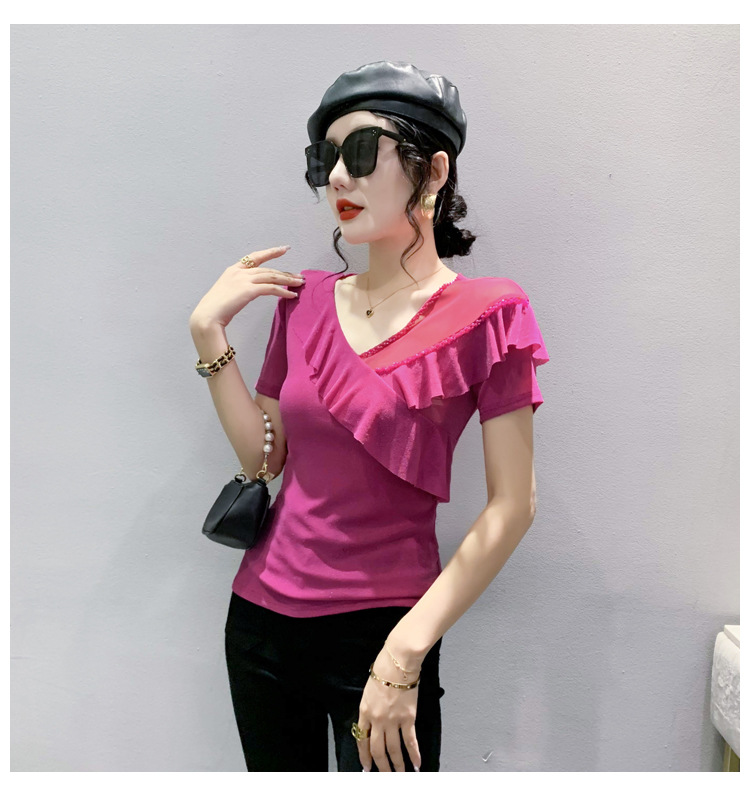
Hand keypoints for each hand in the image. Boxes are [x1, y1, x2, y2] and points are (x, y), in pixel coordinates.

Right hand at [189, 245, 303, 330]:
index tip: (283, 249)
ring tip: (300, 284)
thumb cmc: (215, 310)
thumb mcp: (226, 293)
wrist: (207, 316)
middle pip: (268, 269)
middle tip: (299, 276)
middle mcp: (239, 272)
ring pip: (272, 277)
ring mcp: (243, 280)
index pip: (255, 257)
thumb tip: (248, 292)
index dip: (271, 252)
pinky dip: (283, 291)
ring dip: (288, 280)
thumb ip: (238, 289)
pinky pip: (271, 289)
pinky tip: (292, 295)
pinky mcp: (248, 290)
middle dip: (285, 273)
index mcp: (233, 270)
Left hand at [356, 647, 422, 771]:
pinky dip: (414, 754)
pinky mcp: (408, 718)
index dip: (364, 756)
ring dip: (397, 765)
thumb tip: (374, 720)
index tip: (366, 767)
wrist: (398, 662)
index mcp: (365, 711)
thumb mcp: (369, 689)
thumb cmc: (384, 668)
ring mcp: (393, 720)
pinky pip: (410, 741)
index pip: (362, 740)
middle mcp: (377, 720)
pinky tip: (416, 764)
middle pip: (378, 750)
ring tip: (401, 775)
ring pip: (394, 750)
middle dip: (381, 766)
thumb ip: (370, 707)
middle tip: (385, 775)